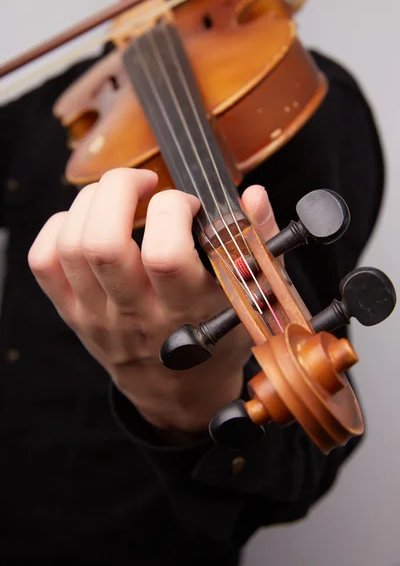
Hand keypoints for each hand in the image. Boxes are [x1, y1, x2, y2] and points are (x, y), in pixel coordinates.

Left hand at [28, 168, 278, 433]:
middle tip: (144, 183)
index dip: (174, 210)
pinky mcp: (74, 313)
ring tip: (117, 196)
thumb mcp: (251, 296)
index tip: (188, 205)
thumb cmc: (217, 340)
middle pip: (102, 243)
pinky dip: (59, 227)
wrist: (180, 392)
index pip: (165, 255)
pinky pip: (44, 262)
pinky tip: (88, 221)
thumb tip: (252, 195)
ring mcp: (98, 316)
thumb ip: (257, 242)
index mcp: (186, 311)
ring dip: (91, 202)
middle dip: (119, 190)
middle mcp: (136, 315)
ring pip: (71, 246)